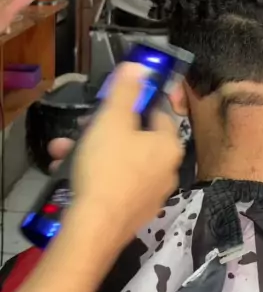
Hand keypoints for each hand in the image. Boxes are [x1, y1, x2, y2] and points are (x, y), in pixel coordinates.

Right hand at [65, 62, 183, 251]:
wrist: (96, 226)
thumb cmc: (108, 166)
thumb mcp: (112, 120)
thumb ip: (126, 90)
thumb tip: (141, 66)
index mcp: (169, 144)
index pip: (157, 113)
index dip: (133, 104)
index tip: (109, 105)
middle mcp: (168, 169)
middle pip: (136, 138)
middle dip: (103, 129)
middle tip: (80, 127)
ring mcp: (153, 193)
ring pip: (121, 161)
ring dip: (91, 151)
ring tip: (63, 150)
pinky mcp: (134, 212)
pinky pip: (116, 183)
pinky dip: (95, 174)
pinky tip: (69, 172)